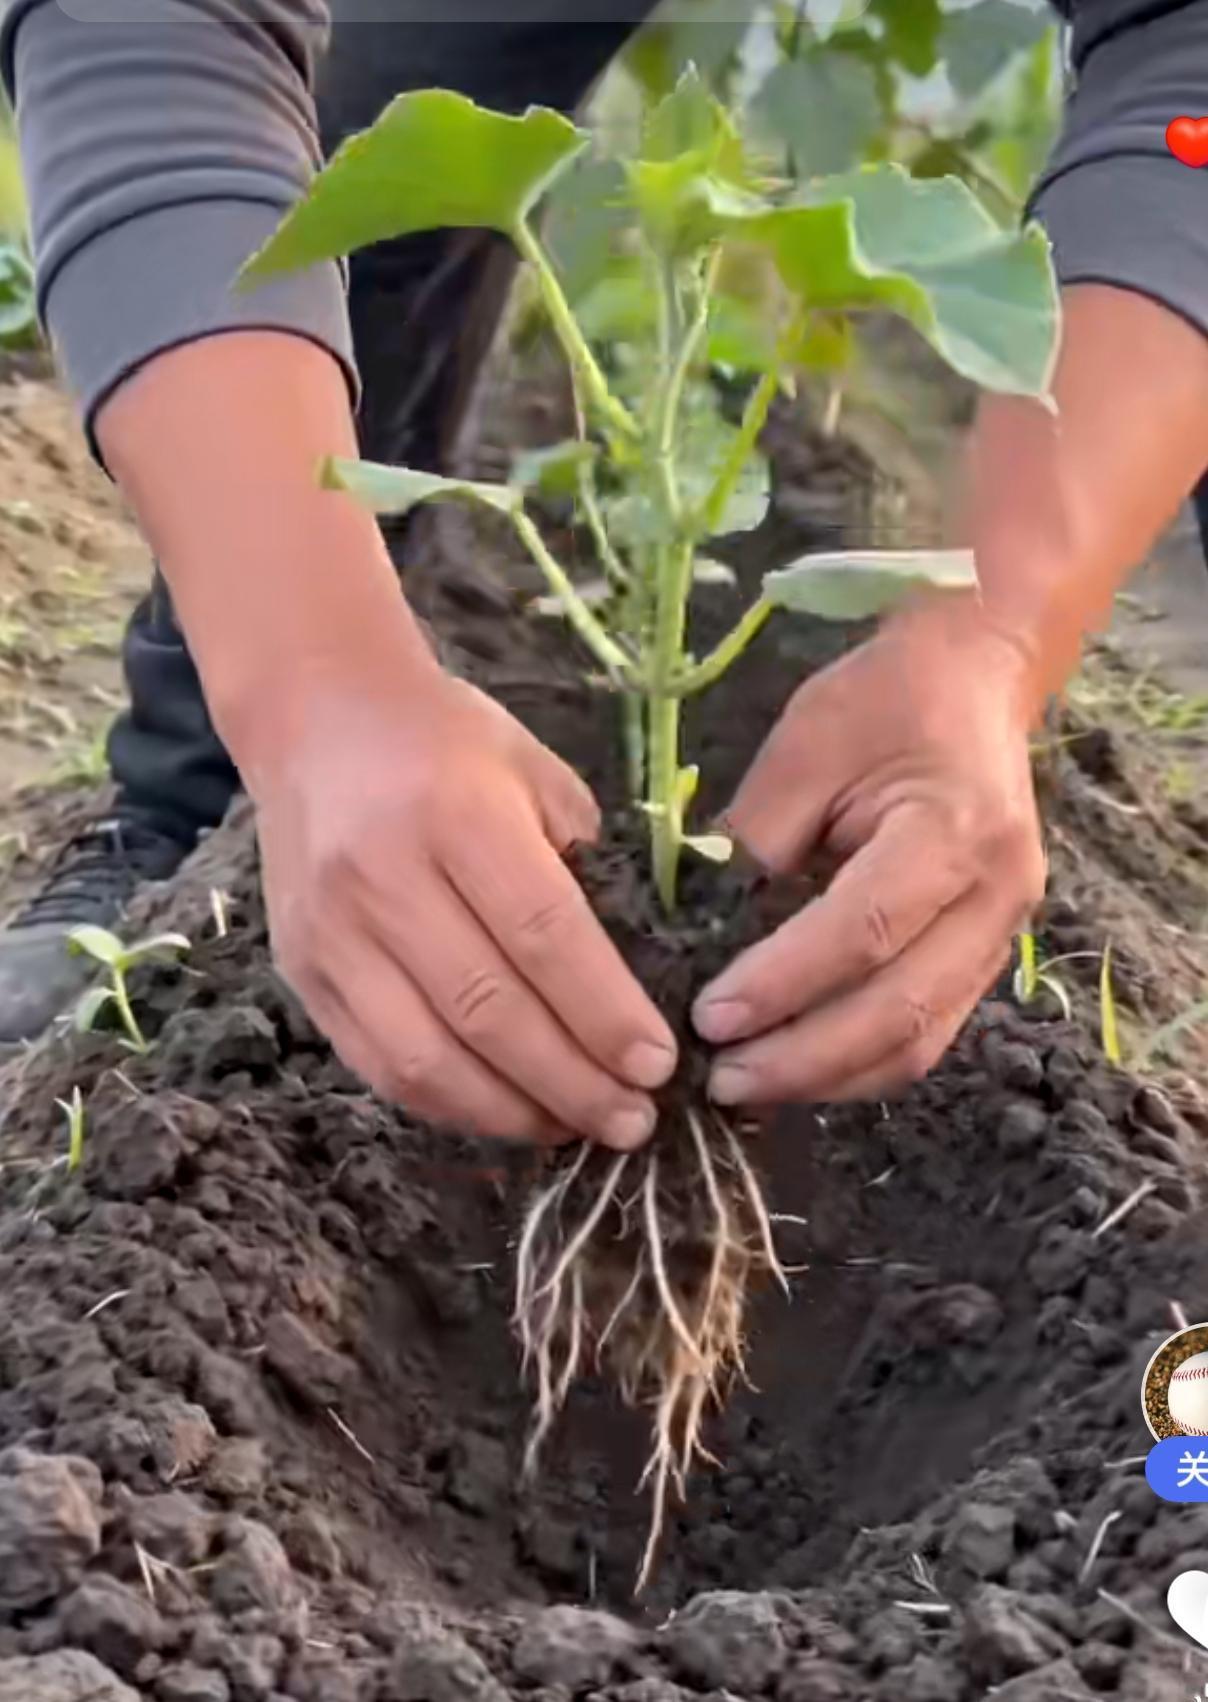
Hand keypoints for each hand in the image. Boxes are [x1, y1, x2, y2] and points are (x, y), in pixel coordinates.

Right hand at [256, 670, 676, 1145]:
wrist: (316, 719)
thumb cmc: (449, 742)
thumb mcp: (536, 773)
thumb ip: (584, 866)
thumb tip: (636, 983)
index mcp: (456, 812)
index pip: (543, 935)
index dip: (605, 1013)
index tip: (658, 1066)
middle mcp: (382, 877)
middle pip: (487, 1011)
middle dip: (572, 1083)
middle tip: (634, 1121)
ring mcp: (331, 934)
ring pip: (425, 1059)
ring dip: (512, 1113)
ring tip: (576, 1128)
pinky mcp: (302, 973)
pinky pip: (378, 1066)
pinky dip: (450, 1105)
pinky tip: (507, 1111)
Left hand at [691, 608, 1045, 1103]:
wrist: (974, 683)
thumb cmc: (884, 702)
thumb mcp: (806, 745)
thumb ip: (756, 839)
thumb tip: (693, 931)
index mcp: (955, 829)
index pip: (865, 929)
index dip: (784, 983)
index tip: (708, 1017)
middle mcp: (996, 895)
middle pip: (901, 1009)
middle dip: (803, 1059)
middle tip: (718, 1079)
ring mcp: (1003, 936)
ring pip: (920, 1041)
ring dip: (828, 1078)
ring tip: (744, 1087)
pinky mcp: (986, 959)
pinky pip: (925, 1033)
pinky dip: (857, 1064)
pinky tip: (794, 1070)